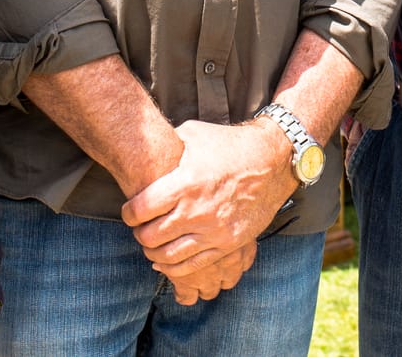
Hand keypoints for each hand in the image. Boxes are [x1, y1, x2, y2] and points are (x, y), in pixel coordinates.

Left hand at [123, 119, 293, 298]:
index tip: (129, 212)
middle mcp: (197, 210)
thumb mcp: (194, 135)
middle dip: (139, 234)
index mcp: (185, 183)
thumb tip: (144, 150)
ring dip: (153, 253)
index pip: (141, 210)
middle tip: (139, 228)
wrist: (272, 161)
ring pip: (169, 255)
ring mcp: (213, 230)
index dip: (129, 214)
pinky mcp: (227, 244)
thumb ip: (168, 146)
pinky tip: (167, 259)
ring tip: (151, 244)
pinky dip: (174, 267)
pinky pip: (193, 265)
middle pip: (151, 236)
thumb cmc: (229, 144)